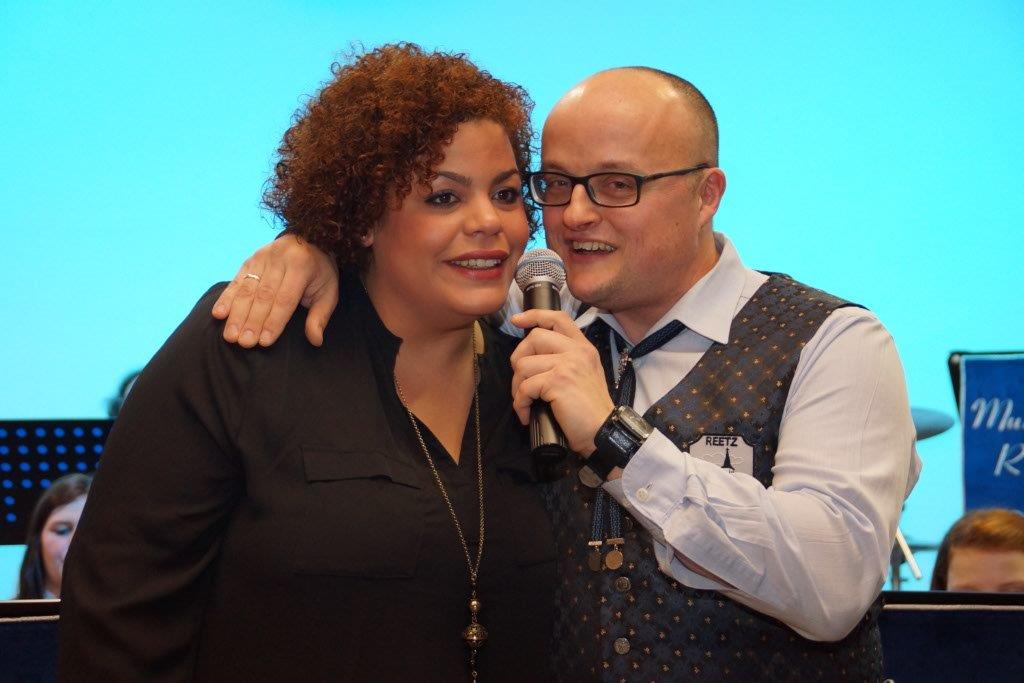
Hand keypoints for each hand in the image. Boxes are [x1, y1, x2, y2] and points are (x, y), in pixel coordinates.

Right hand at [211, 235, 338, 346]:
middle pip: (263, 296)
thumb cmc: (320, 272)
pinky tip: (218, 314)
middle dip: (252, 321)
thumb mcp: (328, 292)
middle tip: (244, 343)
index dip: (274, 321)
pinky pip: (237, 281)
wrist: (309, 239)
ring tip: (231, 336)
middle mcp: (279, 259)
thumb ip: (320, 316)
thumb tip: (315, 340)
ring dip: (237, 314)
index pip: (284, 299)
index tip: (264, 342)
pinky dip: (226, 298)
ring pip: (247, 290)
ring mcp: (262, 258)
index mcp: (301, 266)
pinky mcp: (250, 260)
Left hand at [510, 310, 614, 456]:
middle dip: (518, 359)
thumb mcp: (585, 375)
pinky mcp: (557, 382)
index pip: (558, 318)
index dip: (534, 315)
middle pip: (534, 337)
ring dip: (517, 387)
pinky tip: (526, 415)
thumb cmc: (591, 411)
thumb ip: (567, 360)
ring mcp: (567, 365)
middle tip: (521, 381)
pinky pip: (524, 387)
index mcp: (584, 347)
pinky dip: (520, 404)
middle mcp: (577, 351)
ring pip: (524, 364)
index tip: (517, 320)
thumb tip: (533, 357)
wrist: (603, 433)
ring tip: (525, 402)